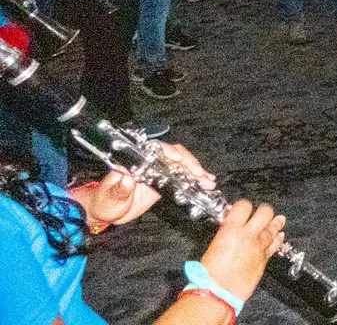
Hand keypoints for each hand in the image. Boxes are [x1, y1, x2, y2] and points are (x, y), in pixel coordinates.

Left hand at [78, 143, 214, 226]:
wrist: (108, 211)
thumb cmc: (104, 202)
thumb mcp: (109, 198)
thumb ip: (118, 189)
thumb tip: (127, 178)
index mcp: (135, 161)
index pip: (154, 150)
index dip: (167, 151)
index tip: (177, 159)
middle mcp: (149, 162)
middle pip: (173, 155)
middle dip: (188, 162)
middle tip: (199, 174)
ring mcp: (159, 171)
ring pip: (181, 164)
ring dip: (196, 171)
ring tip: (208, 181)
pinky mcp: (165, 181)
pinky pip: (183, 176)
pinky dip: (195, 179)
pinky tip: (206, 182)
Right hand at [200, 200, 285, 302]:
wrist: (217, 293)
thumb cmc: (209, 274)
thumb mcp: (213, 246)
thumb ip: (226, 235)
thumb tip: (231, 230)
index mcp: (230, 230)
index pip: (243, 207)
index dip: (244, 205)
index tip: (244, 207)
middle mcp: (247, 236)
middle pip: (264, 214)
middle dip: (265, 210)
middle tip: (264, 210)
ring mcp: (258, 248)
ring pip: (272, 229)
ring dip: (276, 223)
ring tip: (280, 218)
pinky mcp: (263, 260)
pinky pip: (274, 246)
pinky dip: (278, 239)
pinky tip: (280, 236)